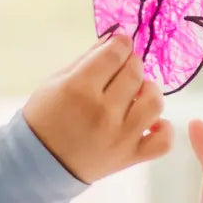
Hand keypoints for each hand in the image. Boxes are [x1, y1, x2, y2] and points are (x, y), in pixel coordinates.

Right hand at [23, 34, 172, 183]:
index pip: (116, 52)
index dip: (120, 44)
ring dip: (148, 91)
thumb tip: (115, 38)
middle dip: (130, 65)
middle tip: (120, 72)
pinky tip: (149, 123)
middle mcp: (103, 112)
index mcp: (79, 89)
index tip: (118, 46)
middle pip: (135, 72)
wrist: (38, 164)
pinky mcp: (129, 157)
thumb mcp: (55, 82)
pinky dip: (162, 129)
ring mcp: (120, 137)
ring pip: (154, 102)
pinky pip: (163, 141)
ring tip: (135, 95)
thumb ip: (87, 58)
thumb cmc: (44, 118)